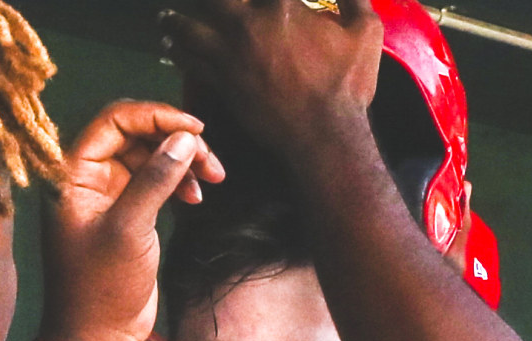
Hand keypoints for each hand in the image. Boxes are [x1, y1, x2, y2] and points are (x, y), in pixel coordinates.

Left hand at [38, 100, 226, 340]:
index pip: (114, 120)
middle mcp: (87, 178)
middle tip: (211, 160)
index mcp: (72, 174)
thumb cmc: (102, 288)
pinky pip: (154, 181)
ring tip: (213, 179)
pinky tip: (197, 197)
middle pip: (135, 134)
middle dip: (175, 140)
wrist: (98, 337)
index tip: (196, 128)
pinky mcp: (127, 214)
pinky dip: (178, 183)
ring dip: (182, 162)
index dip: (156, 116)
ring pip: (149, 157)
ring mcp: (107, 195)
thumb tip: (185, 137)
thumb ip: (155, 180)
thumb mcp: (130, 230)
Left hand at [160, 0, 384, 152]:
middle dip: (208, 0)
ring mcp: (231, 53)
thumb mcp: (366, 31)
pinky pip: (189, 60)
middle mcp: (248, 24)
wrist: (324, 135)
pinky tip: (170, 44)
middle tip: (206, 3)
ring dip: (175, 19)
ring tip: (165, 17)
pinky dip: (176, 50)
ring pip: (188, 26)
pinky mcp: (223, 81)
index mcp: (281, 6)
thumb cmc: (347, 84)